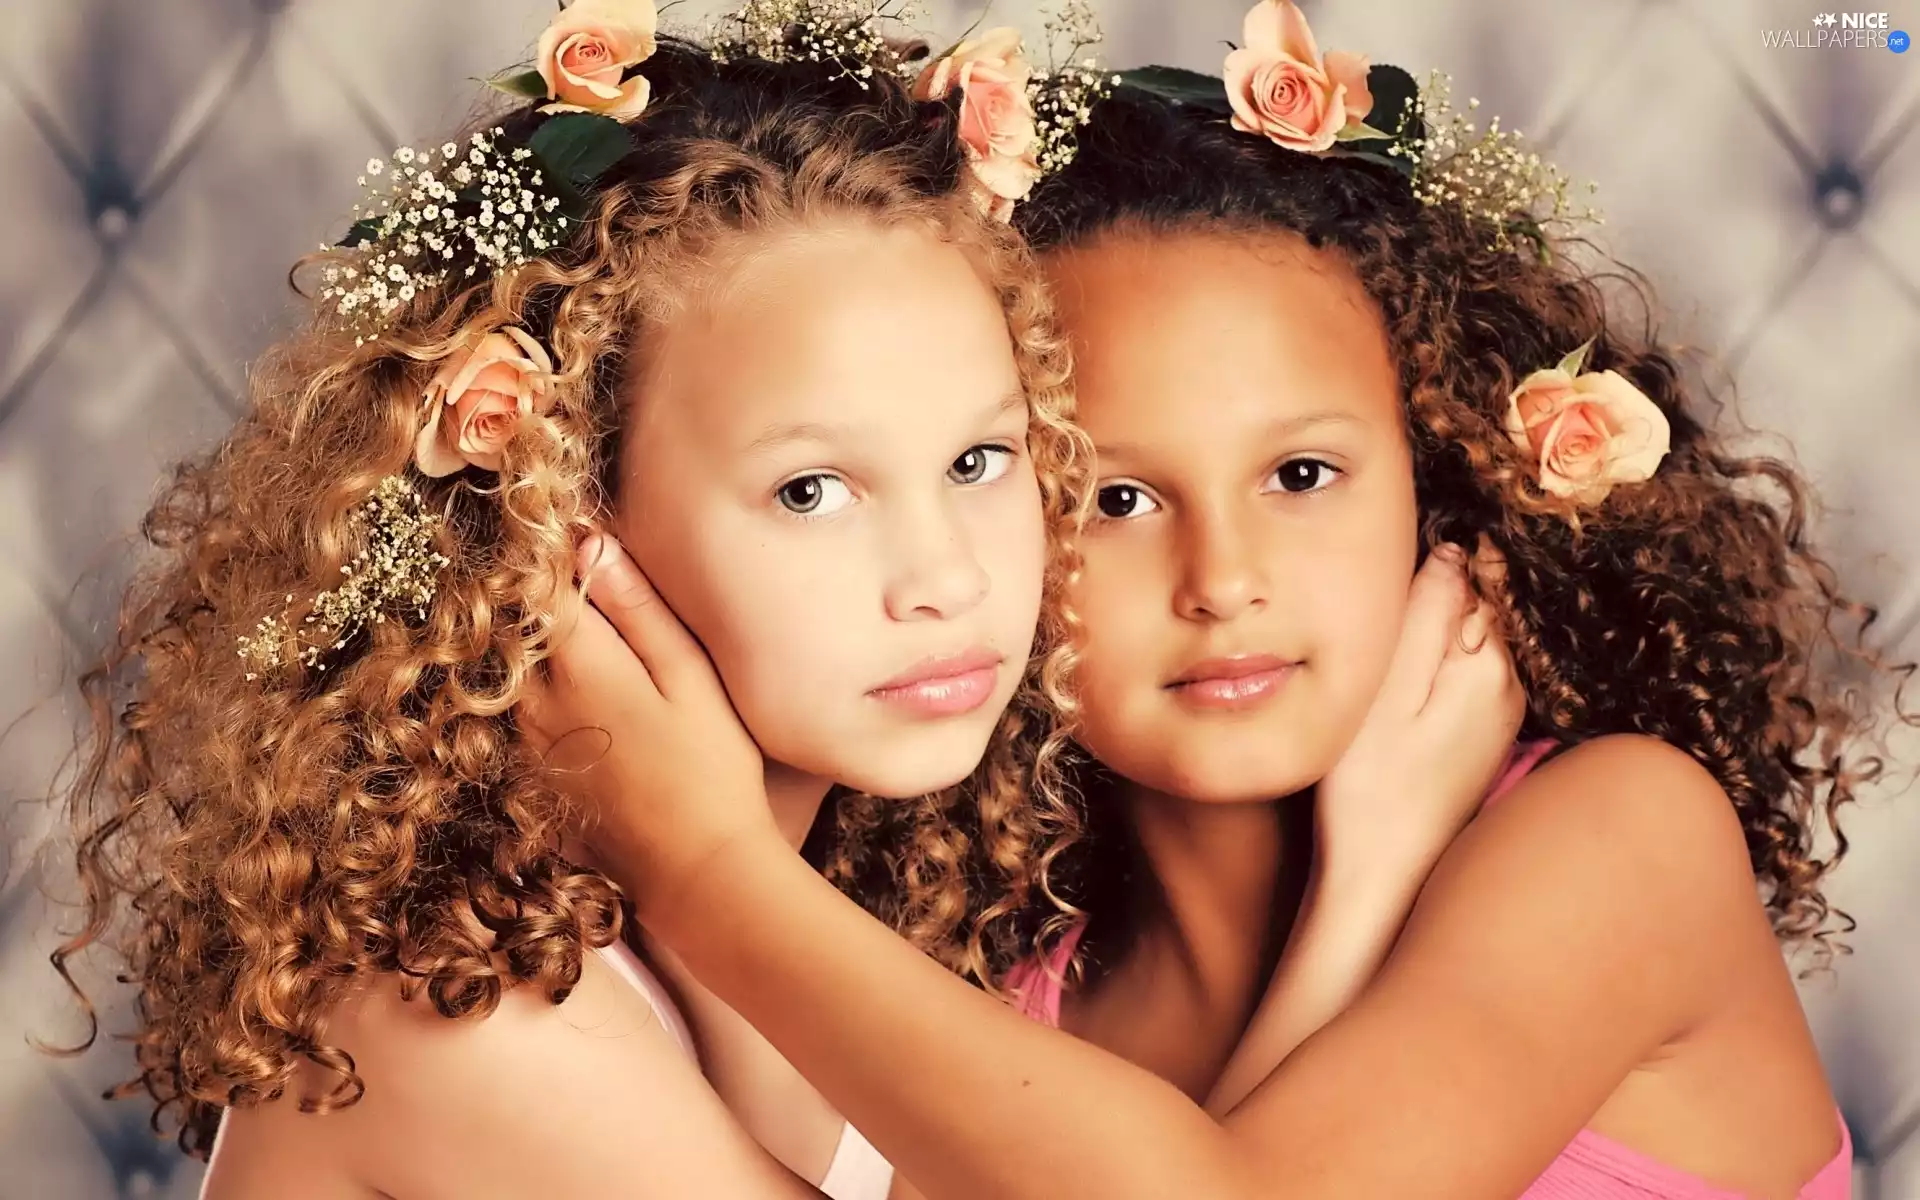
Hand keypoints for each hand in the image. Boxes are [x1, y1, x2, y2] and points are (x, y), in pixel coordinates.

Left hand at [519, 532, 775, 922]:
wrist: (696, 868)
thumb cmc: (711, 767)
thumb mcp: (689, 676)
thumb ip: (638, 609)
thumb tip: (593, 545)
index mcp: (577, 665)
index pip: (542, 584)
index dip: (560, 555)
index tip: (583, 538)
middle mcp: (535, 700)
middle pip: (524, 627)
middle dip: (551, 603)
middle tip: (597, 595)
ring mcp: (528, 743)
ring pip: (521, 672)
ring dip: (547, 651)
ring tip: (603, 654)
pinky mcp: (534, 777)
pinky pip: (526, 716)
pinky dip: (549, 698)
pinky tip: (597, 711)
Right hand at [1315, 541, 1525, 881]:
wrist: (1381, 878)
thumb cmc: (1368, 788)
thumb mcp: (1384, 689)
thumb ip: (1423, 615)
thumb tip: (1452, 550)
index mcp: (1490, 666)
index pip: (1476, 573)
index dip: (1437, 558)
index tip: (1389, 563)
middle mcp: (1512, 687)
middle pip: (1476, 605)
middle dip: (1436, 592)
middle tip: (1377, 614)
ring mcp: (1502, 715)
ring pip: (1469, 640)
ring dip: (1433, 630)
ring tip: (1383, 654)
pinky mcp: (1483, 738)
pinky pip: (1465, 674)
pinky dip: (1436, 666)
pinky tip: (1399, 690)